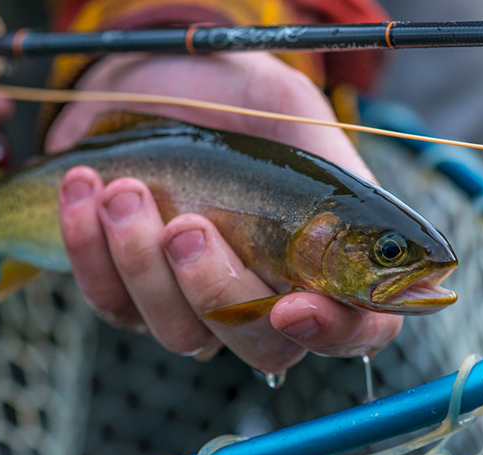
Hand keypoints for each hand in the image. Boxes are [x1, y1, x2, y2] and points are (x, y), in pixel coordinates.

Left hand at [49, 53, 402, 374]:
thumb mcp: (293, 113)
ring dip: (143, 261)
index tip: (294, 307)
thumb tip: (396, 250)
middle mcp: (262, 294)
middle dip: (216, 291)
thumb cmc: (230, 95)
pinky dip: (92, 247)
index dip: (333, 334)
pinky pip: (110, 300)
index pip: (353, 330)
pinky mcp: (128, 294)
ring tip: (125, 190)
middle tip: (187, 225)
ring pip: (178, 332)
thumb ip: (333, 174)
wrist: (152, 77)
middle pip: (258, 348)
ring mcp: (192, 302)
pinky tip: (86, 190)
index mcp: (320, 261)